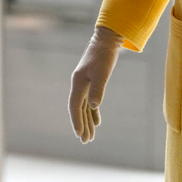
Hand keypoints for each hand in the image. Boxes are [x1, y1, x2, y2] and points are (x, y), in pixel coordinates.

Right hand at [68, 26, 124, 142]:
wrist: (106, 40)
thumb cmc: (103, 56)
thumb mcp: (102, 73)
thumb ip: (98, 90)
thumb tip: (94, 107)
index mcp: (78, 83)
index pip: (75, 106)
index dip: (77, 121)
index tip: (79, 135)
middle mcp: (79, 85)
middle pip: (78, 109)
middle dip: (82, 125)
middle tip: (86, 141)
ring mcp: (84, 83)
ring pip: (84, 106)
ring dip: (87, 121)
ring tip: (90, 136)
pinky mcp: (91, 82)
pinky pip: (89, 101)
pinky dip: (92, 112)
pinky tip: (96, 121)